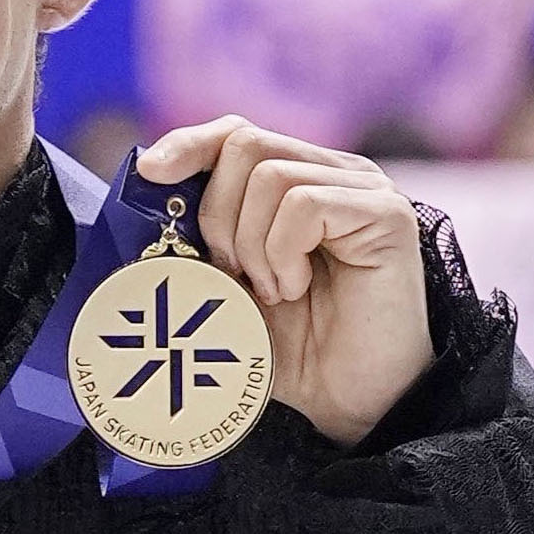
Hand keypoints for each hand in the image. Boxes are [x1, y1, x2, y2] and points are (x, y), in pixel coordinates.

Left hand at [138, 116, 433, 447]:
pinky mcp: (386, 214)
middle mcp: (335, 174)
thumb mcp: (222, 282)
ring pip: (269, 175)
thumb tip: (147, 188)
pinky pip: (304, 203)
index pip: (235, 132)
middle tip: (233, 272)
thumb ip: (194, 235)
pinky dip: (282, 251)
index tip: (150, 172)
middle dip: (216, 214)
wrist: (344, 402)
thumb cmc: (286, 346)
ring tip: (272, 289)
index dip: (188, 144)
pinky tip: (295, 287)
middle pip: (244, 144)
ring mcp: (365, 189)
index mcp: (297, 180)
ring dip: (250, 242)